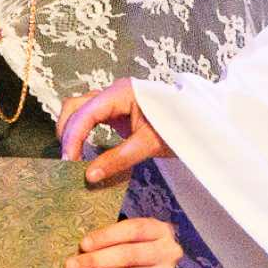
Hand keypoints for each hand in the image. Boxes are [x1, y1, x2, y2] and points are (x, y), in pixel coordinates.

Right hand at [58, 78, 173, 184]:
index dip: (73, 136)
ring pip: (80, 110)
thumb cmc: (179, 128)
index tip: (69, 162)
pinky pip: (90, 117)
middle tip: (68, 162)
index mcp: (121, 92)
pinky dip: (82, 132)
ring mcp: (114, 99)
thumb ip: (118, 159)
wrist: (200, 123)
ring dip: (72, 131)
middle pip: (75, 106)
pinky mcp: (116, 110)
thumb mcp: (148, 145)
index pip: (85, 112)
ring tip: (72, 157)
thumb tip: (89, 175)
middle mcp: (113, 91)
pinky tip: (82, 150)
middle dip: (67, 132)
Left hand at [63, 217, 183, 267]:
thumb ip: (108, 242)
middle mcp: (169, 252)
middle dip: (95, 261)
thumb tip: (82, 249)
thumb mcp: (123, 243)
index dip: (106, 236)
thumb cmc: (129, 259)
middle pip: (128, 255)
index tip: (82, 245)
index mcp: (160, 230)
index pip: (134, 229)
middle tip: (70, 267)